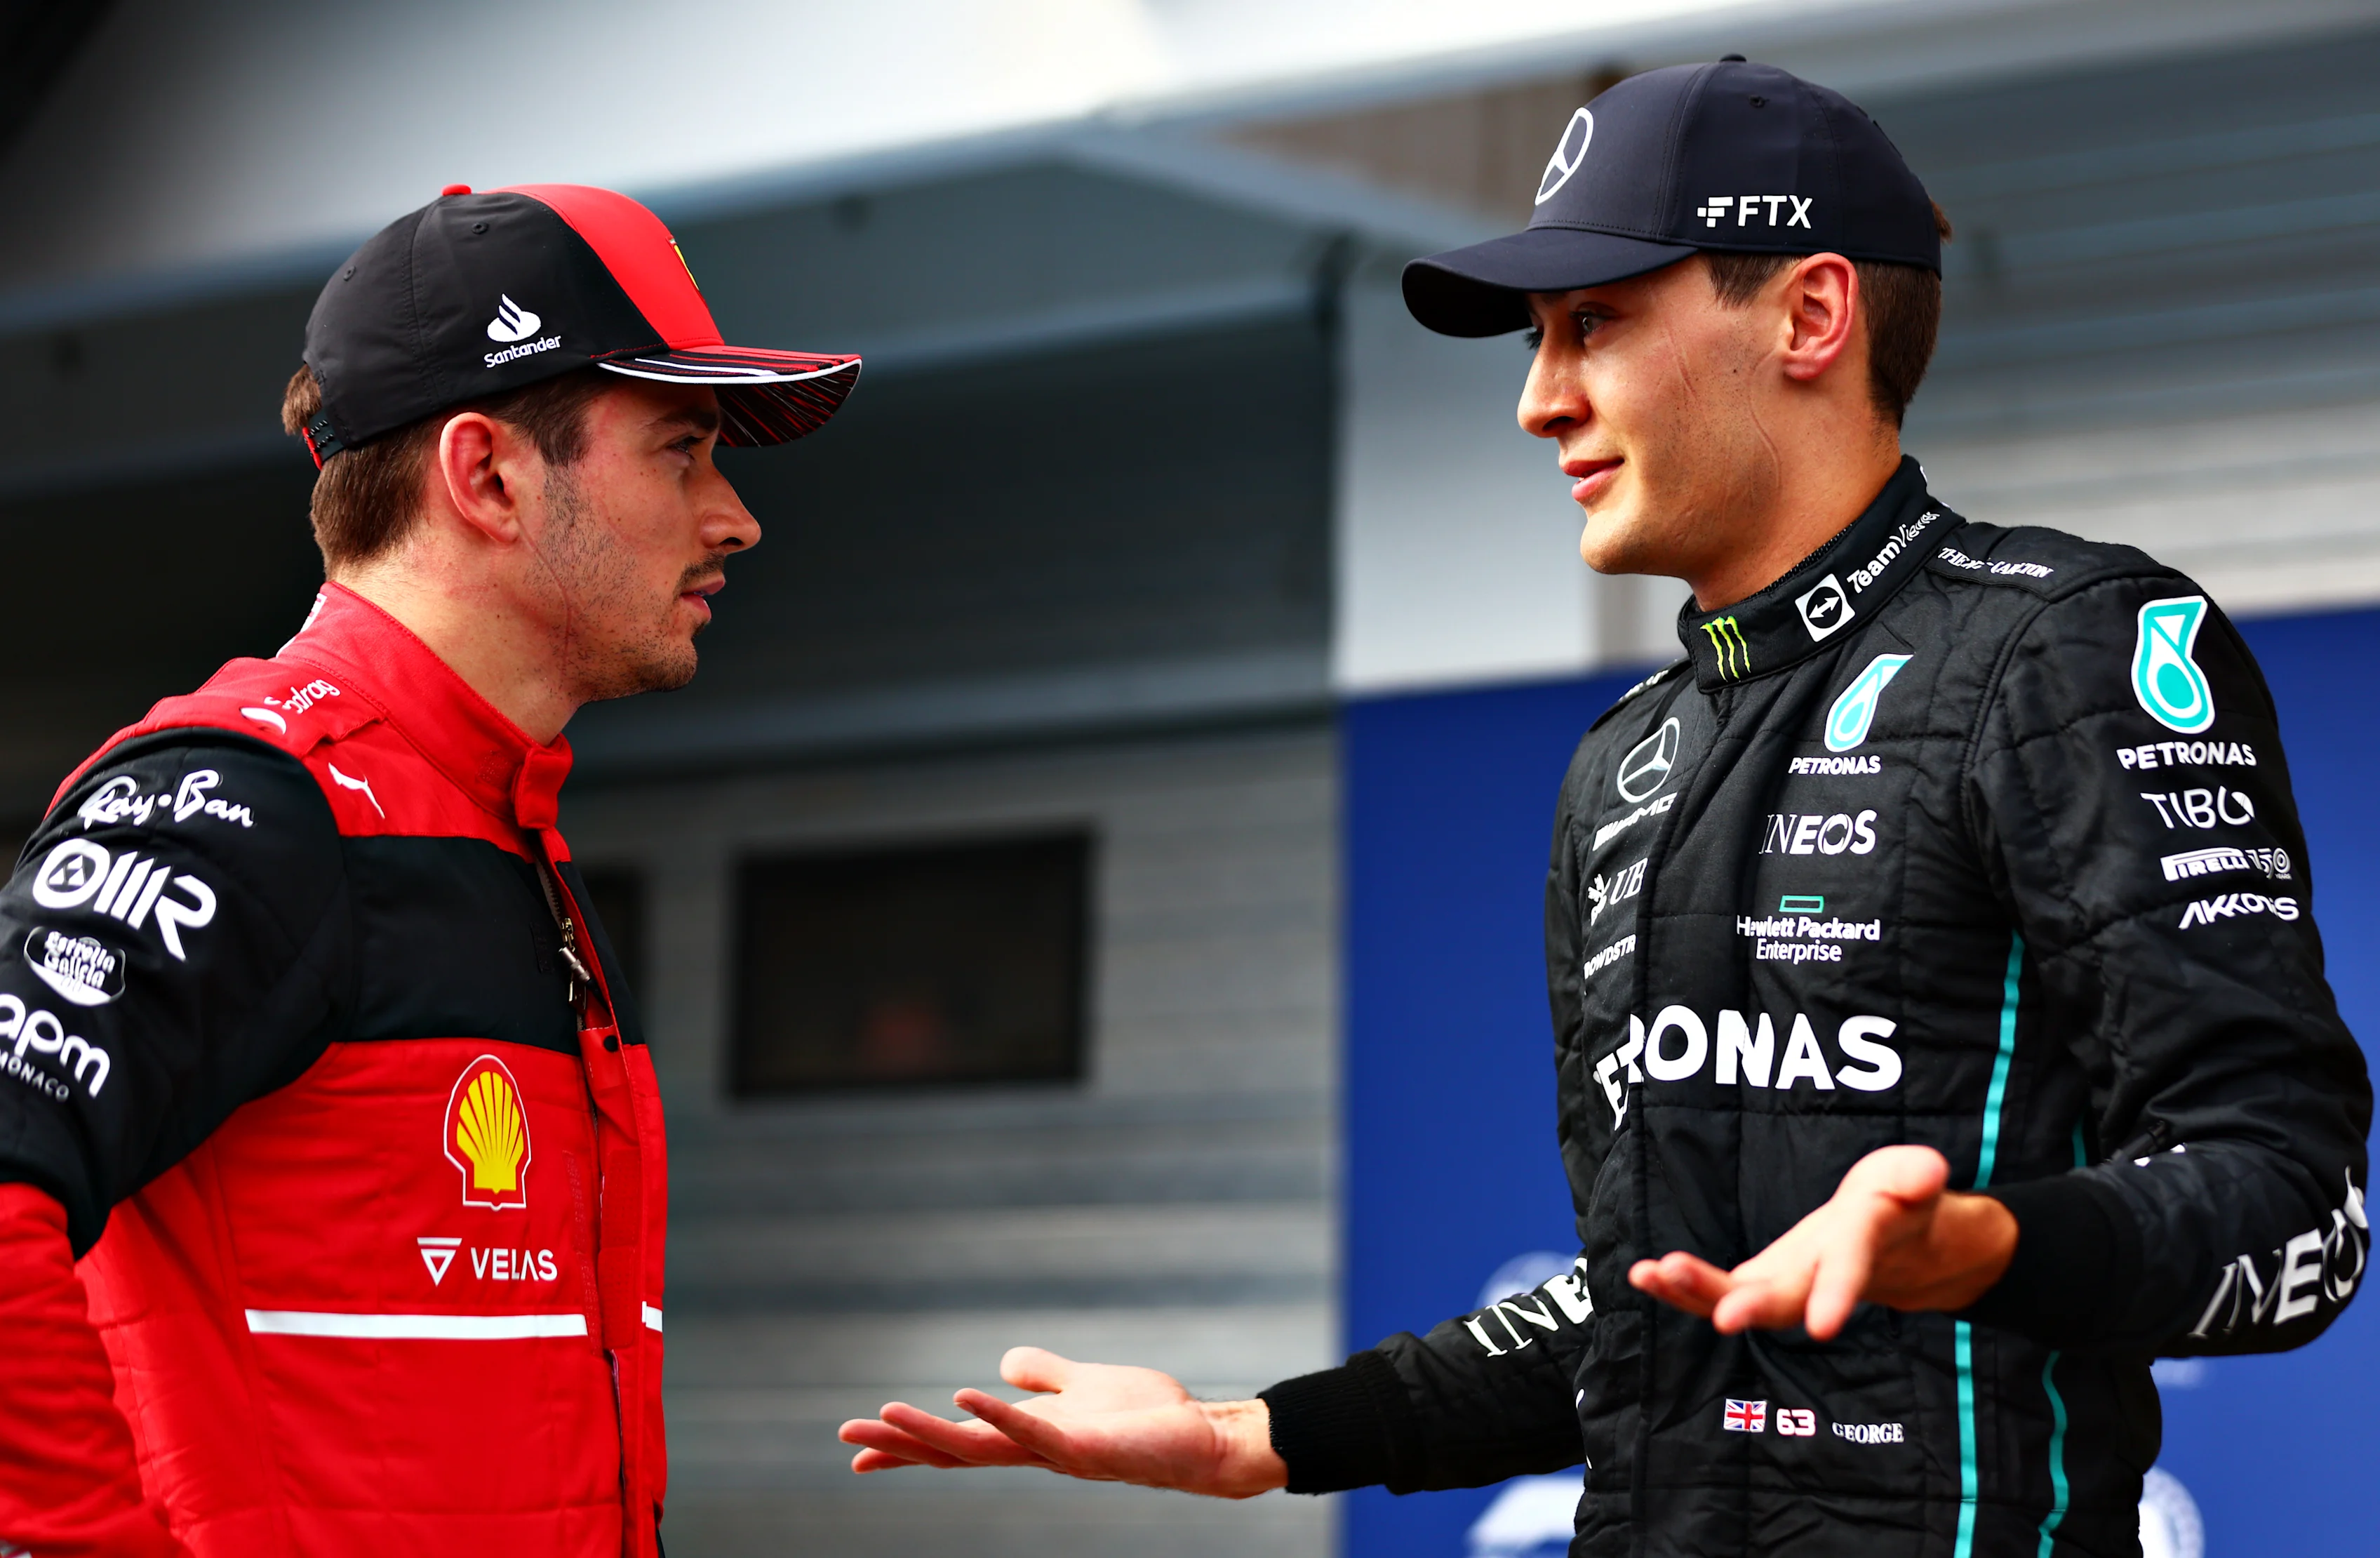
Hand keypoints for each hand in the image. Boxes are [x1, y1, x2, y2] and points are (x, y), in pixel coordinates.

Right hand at [836, 1346, 1287, 1498]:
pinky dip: (997, 1415)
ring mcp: (1056, 1452)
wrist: (1201, 1440)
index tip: (858, 1447)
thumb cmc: (1147, 1419)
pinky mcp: (1085, 1446)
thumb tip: (1002, 1364)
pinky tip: (963, 1396)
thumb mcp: (1083, 1385)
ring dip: (931, 1434)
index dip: (907, 1444)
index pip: (956, 1443)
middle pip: (953, 1452)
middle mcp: (1033, 1450)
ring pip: (980, 1448)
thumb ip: (1044, 1376)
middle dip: (900, 1445)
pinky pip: (1033, 1432)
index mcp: (1027, 1435)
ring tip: (885, 1415)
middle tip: (846, 1438)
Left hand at [1627, 1145, 2016, 1339]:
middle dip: (1753, 1305)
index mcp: (1863, 1245)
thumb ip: (1914, 1177)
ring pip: (1743, 1299)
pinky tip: (1643, 1274)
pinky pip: (1718, 1291)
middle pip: (1787, 1297)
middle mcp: (1821, 1276)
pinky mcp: (1761, 1283)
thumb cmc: (1901, 1202)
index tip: (1823, 1326)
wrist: (1896, 1249)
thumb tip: (1928, 1172)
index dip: (1838, 1292)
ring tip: (1651, 1274)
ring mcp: (1789, 1285)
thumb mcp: (1912, 1179)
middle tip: (1723, 1317)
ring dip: (1696, 1294)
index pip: (1851, 1266)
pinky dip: (1681, 1287)